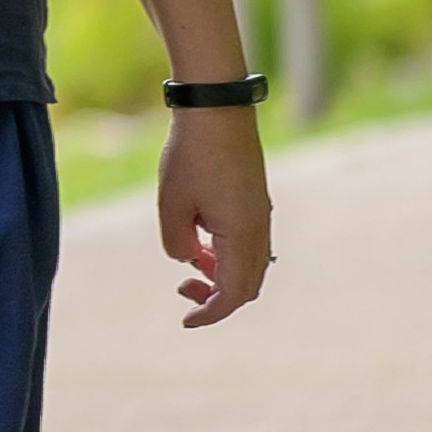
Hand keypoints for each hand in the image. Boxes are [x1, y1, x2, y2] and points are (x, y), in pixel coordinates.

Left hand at [159, 105, 270, 326]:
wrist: (216, 110)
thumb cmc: (191, 155)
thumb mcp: (172, 205)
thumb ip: (178, 244)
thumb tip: (188, 259)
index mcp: (242, 237)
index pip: (233, 294)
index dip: (210, 313)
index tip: (186, 321)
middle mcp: (259, 230)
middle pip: (246, 285)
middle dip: (216, 297)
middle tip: (183, 289)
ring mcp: (260, 215)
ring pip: (249, 264)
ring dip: (221, 274)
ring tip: (189, 262)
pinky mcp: (254, 202)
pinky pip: (247, 243)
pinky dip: (225, 254)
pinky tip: (200, 240)